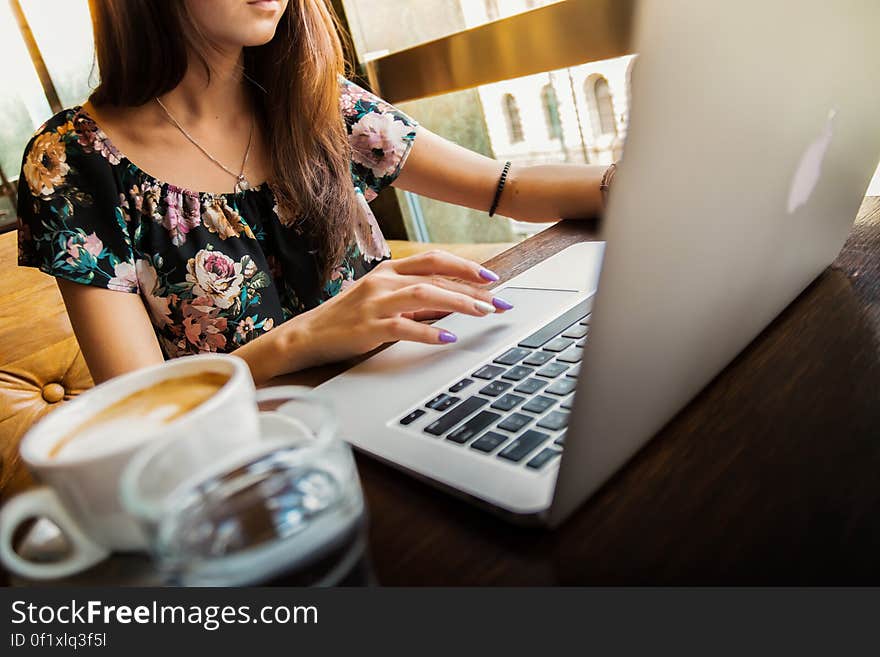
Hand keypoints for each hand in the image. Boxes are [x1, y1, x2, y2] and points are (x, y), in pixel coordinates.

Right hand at [277, 250, 513, 370]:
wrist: (307, 335)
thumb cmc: (349, 319)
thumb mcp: (382, 300)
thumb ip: (414, 299)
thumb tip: (454, 303)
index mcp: (388, 271)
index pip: (434, 260)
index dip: (465, 266)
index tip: (492, 278)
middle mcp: (383, 281)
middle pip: (436, 277)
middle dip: (472, 289)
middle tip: (499, 302)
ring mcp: (375, 303)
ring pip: (424, 295)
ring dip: (458, 303)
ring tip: (483, 313)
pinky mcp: (368, 328)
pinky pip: (404, 327)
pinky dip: (429, 331)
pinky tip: (448, 337)